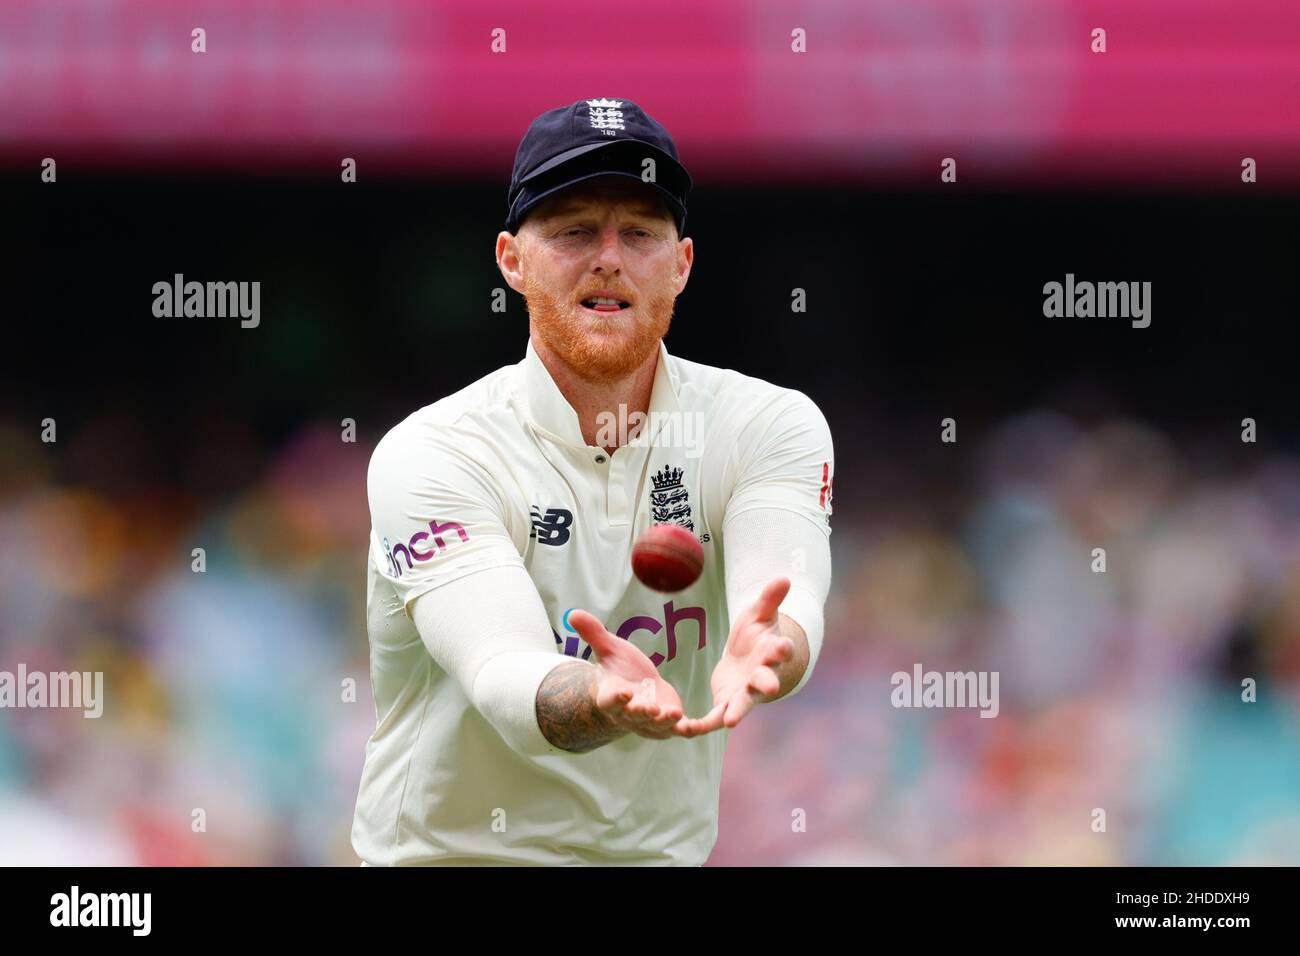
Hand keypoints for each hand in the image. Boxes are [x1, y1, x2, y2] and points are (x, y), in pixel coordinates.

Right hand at [568, 609, 685, 739]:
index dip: (617, 698)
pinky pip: (680, 730)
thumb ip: (593, 633)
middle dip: (643, 713)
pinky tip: (700, 726)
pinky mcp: (669, 725)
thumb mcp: (609, 648)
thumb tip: (572, 613)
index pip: (611, 701)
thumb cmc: (620, 668)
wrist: (637, 687)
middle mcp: (630, 715)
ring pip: (657, 727)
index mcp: (612, 697)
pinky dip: (691, 730)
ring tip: (675, 714)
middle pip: (635, 717)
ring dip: (666, 723)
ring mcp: (650, 723)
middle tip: (652, 709)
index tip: (624, 692)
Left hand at [674, 577, 795, 736]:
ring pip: (741, 706)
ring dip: (735, 713)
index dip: (782, 649)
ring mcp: (745, 695)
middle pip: (766, 682)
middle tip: (771, 687)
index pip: (779, 651)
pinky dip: (700, 726)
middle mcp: (761, 678)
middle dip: (768, 684)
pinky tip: (683, 730)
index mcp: (771, 654)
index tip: (784, 646)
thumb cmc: (756, 634)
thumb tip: (785, 578)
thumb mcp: (760, 614)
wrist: (748, 658)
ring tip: (729, 722)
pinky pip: (713, 719)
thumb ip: (770, 599)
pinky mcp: (726, 704)